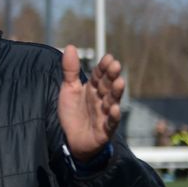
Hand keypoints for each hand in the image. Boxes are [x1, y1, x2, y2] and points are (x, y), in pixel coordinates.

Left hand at [58, 45, 123, 160]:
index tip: (108, 58)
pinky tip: (114, 108)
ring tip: (119, 82)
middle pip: (108, 86)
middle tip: (115, 66)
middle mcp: (101, 100)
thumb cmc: (72, 114)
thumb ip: (70, 70)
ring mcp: (104, 115)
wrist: (69, 140)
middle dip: (112, 76)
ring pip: (112, 102)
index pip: (100, 76)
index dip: (103, 67)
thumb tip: (71, 46)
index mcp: (93, 89)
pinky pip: (110, 123)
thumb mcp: (68, 90)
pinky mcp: (104, 130)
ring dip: (116, 93)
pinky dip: (113, 116)